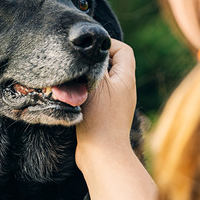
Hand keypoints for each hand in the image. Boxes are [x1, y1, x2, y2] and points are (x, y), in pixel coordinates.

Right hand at [76, 39, 136, 169]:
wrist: (102, 154)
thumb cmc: (99, 118)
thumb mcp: (96, 83)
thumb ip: (95, 63)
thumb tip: (92, 48)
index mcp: (126, 78)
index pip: (123, 50)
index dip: (107, 44)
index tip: (88, 49)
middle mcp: (125, 89)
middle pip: (112, 64)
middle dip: (94, 61)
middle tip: (78, 64)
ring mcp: (116, 103)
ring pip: (102, 80)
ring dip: (88, 78)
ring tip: (74, 81)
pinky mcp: (106, 115)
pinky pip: (97, 95)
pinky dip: (86, 92)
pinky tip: (73, 97)